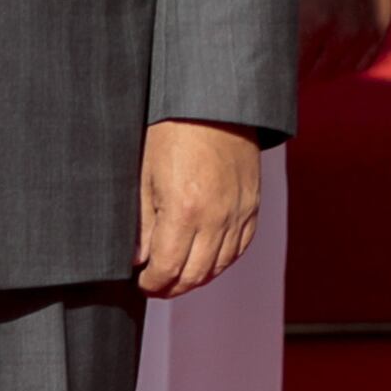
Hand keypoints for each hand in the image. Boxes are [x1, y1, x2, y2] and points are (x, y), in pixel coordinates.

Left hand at [138, 119, 264, 297]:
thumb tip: (138, 258)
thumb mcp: (144, 174)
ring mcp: (238, 212)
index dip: (152, 283)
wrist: (213, 103)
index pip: (167, 268)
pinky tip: (205, 258)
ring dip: (197, 277)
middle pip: (195, 275)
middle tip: (156, 285)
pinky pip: (240, 247)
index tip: (142, 282)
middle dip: (172, 287)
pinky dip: (221, 260)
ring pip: (219, 266)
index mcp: (184, 211)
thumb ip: (142, 222)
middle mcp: (216, 218)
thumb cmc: (172, 130)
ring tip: (178, 274)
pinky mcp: (252, 205)